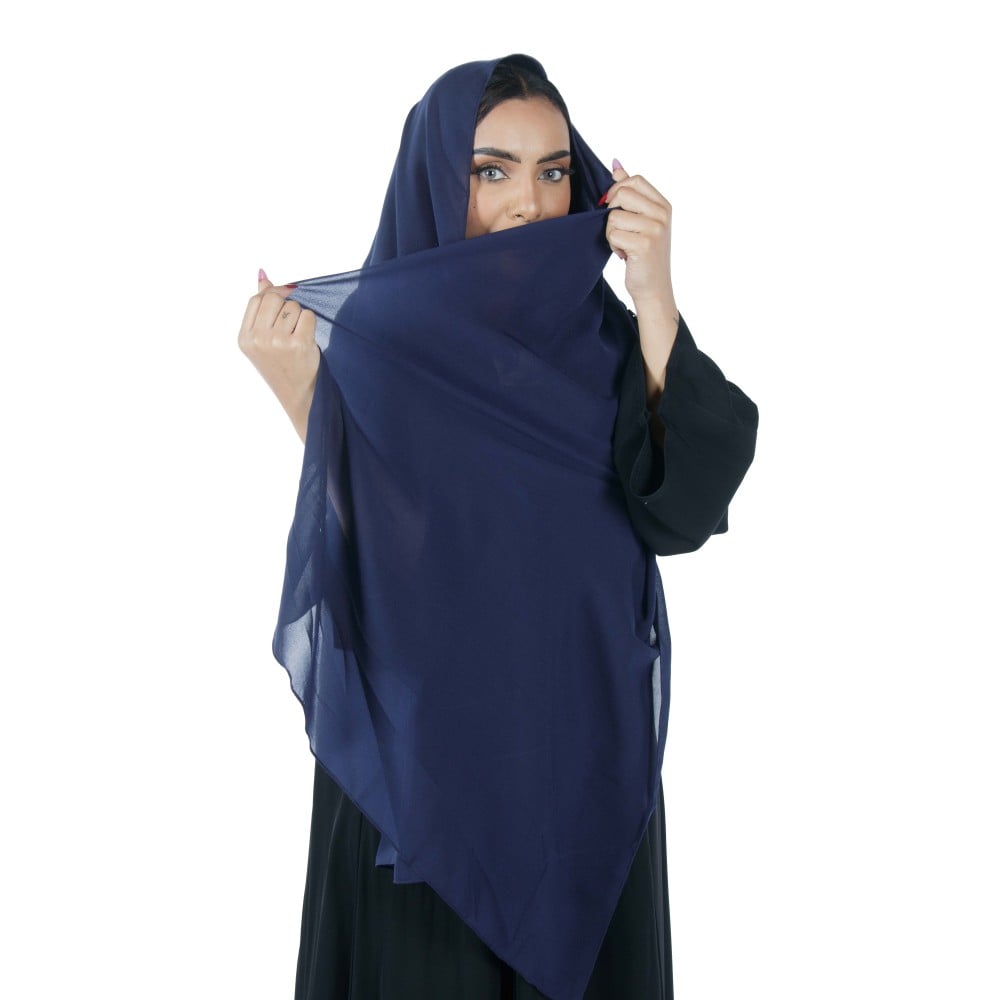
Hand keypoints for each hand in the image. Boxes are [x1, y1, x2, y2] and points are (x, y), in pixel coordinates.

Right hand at [238, 269, 319, 441]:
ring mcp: (276, 342)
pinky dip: (311, 324)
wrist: (300, 396)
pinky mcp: (297, 344)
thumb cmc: (284, 366)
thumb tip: (262, 274)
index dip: (273, 295)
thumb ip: (261, 309)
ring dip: (301, 316)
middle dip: (288, 304)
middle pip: (275, 297)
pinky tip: (307, 340)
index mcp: (244, 337)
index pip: (257, 299)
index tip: (284, 305)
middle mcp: (258, 339)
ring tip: (299, 336)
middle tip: (293, 324)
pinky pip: (308, 316)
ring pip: (293, 306)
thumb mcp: (263, 340)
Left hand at [603, 161, 674, 311]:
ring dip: (612, 234)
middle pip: (622, 195)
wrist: (654, 288)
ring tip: (624, 245)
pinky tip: (624, 255)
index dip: (618, 191)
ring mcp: (655, 229)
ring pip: (613, 217)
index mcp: (663, 205)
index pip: (634, 180)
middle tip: (621, 230)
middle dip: (612, 213)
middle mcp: (662, 214)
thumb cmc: (644, 255)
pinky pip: (613, 234)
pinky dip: (613, 246)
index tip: (616, 208)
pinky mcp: (644, 244)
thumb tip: (616, 164)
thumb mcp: (641, 220)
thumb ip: (630, 192)